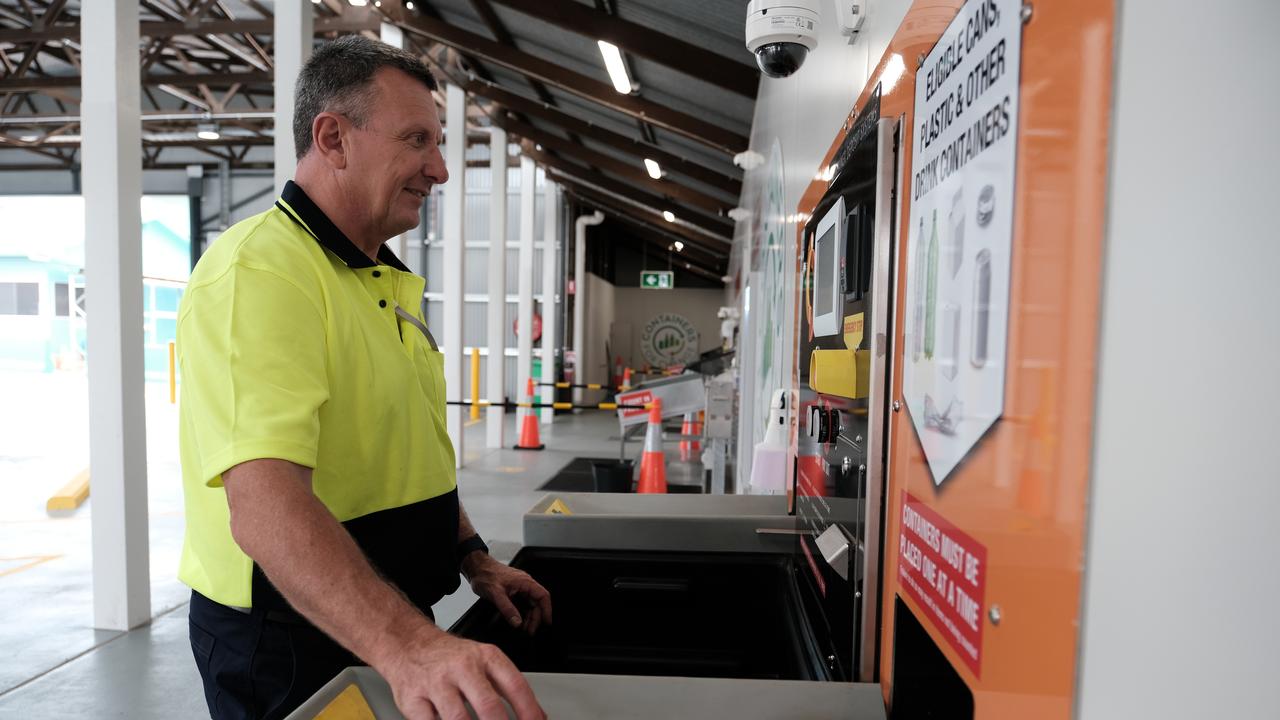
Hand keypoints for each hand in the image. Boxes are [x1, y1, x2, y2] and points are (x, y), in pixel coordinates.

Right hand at [381, 626, 544, 719]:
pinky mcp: (412, 699)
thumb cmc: (450, 657)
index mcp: (485, 657)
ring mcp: (436, 683)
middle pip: (488, 705)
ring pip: (458, 719)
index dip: (529, 711)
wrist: (408, 644)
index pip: (515, 685)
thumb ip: (509, 687)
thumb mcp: (484, 662)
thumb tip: (537, 715)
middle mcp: (461, 667)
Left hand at [463, 554, 552, 634]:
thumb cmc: (486, 574)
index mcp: (525, 581)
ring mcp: (520, 588)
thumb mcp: (495, 594)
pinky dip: (522, 614)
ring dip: (530, 617)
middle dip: (536, 618)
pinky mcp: (514, 592)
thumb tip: (517, 622)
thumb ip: (507, 609)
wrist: (476, 568)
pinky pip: (523, 604)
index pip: (543, 596)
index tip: (546, 622)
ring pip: (530, 604)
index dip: (547, 610)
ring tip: (525, 629)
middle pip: (537, 603)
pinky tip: (519, 622)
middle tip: (530, 631)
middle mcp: (525, 584)